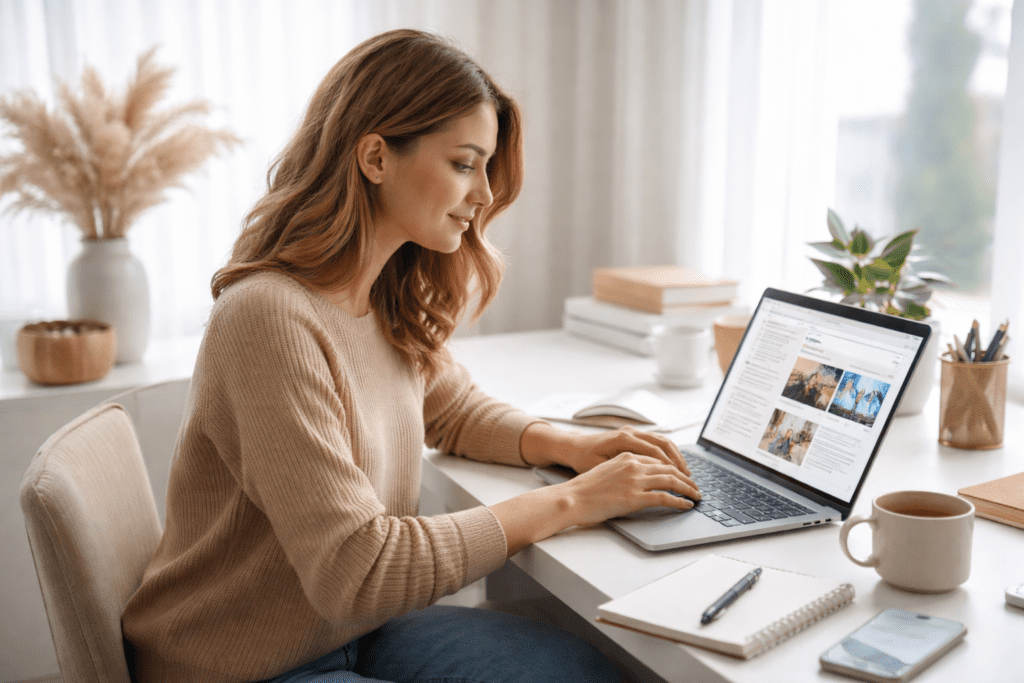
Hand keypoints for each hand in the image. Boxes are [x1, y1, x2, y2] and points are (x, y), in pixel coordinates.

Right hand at [560, 452, 700, 526]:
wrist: (572, 498)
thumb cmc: (584, 489)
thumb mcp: (606, 471)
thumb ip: (623, 471)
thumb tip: (636, 480)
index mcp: (626, 456)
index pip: (658, 459)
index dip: (673, 468)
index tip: (681, 476)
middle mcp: (634, 465)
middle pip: (669, 468)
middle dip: (685, 478)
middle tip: (695, 486)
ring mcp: (635, 481)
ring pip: (671, 480)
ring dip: (688, 488)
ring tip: (696, 495)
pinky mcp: (635, 497)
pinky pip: (665, 497)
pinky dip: (680, 501)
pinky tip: (687, 505)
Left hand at [565, 426, 691, 476]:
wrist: (572, 447)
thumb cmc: (583, 459)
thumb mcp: (599, 468)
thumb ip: (622, 472)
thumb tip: (644, 481)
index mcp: (623, 439)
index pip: (656, 452)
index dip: (671, 468)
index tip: (683, 482)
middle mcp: (630, 432)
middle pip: (663, 444)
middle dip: (679, 463)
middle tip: (690, 480)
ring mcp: (632, 432)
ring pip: (662, 442)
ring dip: (676, 457)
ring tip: (686, 474)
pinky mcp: (633, 436)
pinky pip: (655, 442)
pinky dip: (667, 454)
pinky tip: (673, 466)